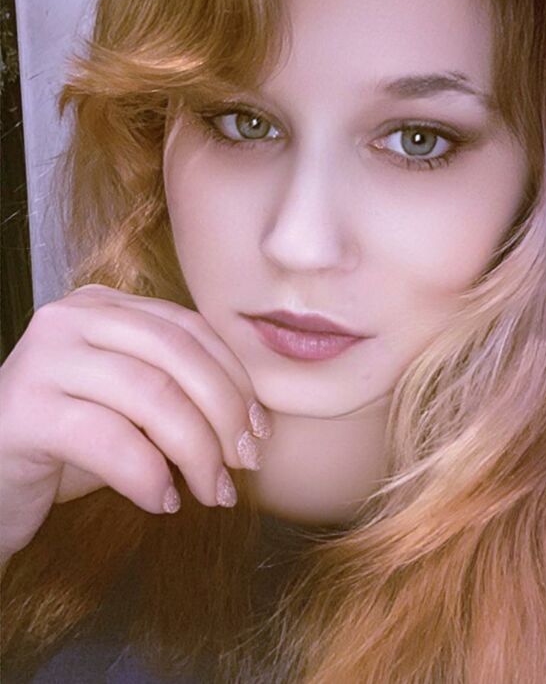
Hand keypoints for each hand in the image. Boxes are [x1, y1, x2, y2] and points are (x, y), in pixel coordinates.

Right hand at [0, 283, 270, 563]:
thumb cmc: (67, 444)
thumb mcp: (129, 404)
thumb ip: (176, 389)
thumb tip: (251, 418)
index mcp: (103, 305)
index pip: (189, 328)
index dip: (235, 378)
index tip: (260, 428)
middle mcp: (70, 318)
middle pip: (177, 355)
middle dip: (224, 412)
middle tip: (246, 462)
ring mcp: (43, 359)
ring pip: (151, 394)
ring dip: (197, 451)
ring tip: (213, 492)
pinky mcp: (23, 410)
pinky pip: (109, 438)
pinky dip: (148, 475)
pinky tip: (163, 501)